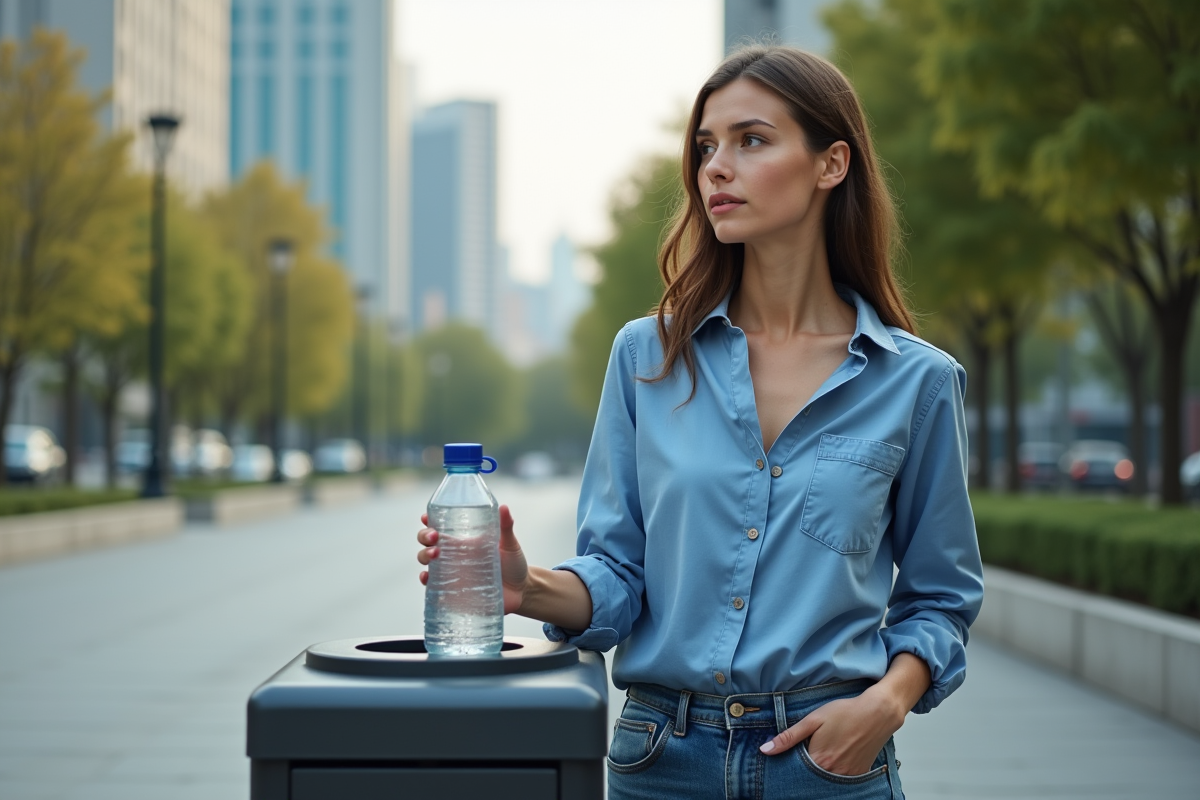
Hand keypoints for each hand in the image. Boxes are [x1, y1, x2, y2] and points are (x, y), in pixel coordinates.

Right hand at [417, 504, 529, 614]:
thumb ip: (506, 526)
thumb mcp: (510, 543)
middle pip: (428, 542)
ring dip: (424, 555)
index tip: (426, 517)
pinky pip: (433, 585)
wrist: (521, 592)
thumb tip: (503, 507)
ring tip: (434, 555)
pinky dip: (426, 580)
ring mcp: (453, 573)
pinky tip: (427, 577)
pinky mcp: (454, 590)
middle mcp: (455, 556)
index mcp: (465, 541)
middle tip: (434, 536)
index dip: (429, 521)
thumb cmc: (514, 564)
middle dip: (424, 536)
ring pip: (427, 561)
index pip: (441, 527)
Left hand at [759, 689, 902, 775]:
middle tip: (805, 757)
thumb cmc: (845, 712)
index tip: (786, 762)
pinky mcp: (859, 774)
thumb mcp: (813, 720)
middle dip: (804, 773)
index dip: (789, 767)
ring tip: (820, 757)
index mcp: (819, 760)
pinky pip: (842, 782)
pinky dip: (834, 774)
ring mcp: (848, 776)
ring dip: (819, 774)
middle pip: (811, 779)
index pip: (796, 773)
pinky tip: (834, 761)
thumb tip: (765, 749)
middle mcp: (833, 773)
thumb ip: (789, 737)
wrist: (878, 713)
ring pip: (826, 782)